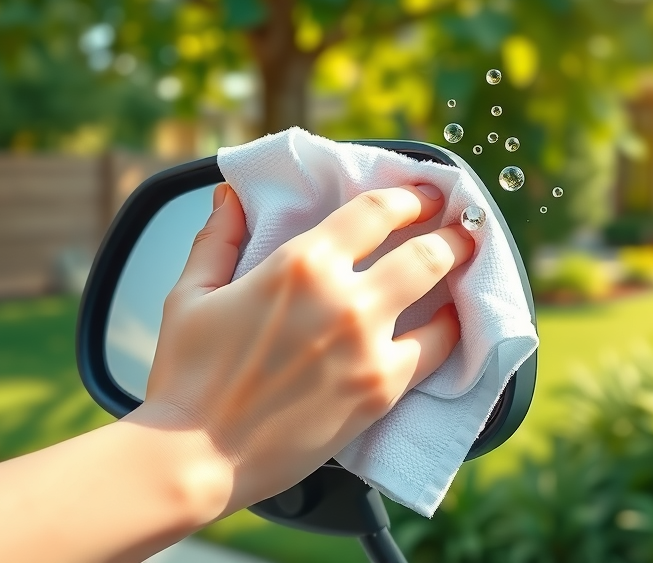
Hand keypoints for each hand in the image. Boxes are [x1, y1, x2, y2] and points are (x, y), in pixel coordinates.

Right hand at [128, 181, 473, 518]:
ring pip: (444, 300)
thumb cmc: (187, 378)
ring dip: (459, 280)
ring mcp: (369, 349)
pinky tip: (449, 325)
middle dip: (454, 233)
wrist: (196, 457)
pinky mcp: (381, 393)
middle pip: (428, 251)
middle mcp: (345, 300)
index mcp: (301, 266)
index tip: (422, 196)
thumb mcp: (191, 294)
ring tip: (465, 273)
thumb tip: (230, 198)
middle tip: (464, 229)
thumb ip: (218, 239)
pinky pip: (438, 353)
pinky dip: (449, 333)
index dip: (410, 197)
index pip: (378, 212)